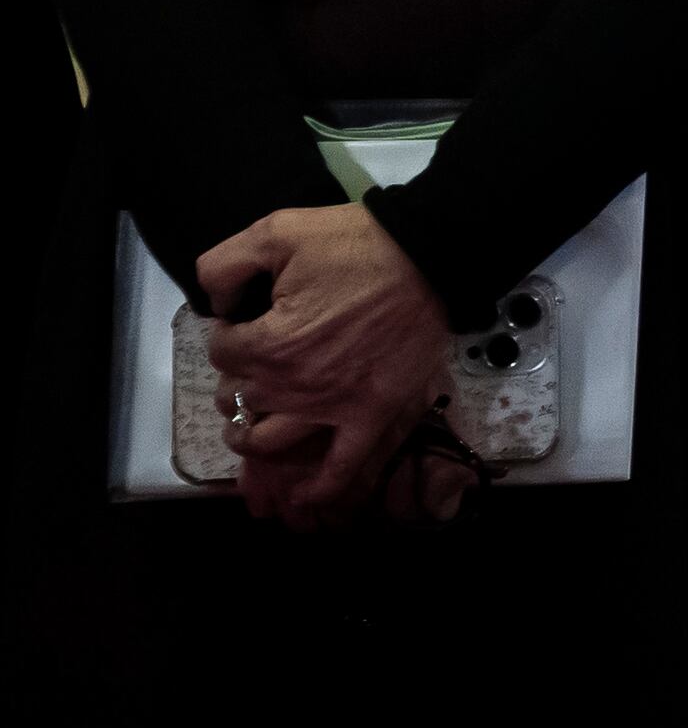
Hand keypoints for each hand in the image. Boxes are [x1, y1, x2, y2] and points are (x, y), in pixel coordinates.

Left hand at [194, 204, 456, 527]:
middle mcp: (294, 386)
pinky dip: (322, 487)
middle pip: (240, 398)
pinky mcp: (373, 415)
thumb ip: (225, 263)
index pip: (222, 353)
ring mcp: (334, 408)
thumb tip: (216, 303)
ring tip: (249, 424)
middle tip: (254, 359)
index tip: (245, 318)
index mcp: (271, 344)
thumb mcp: (280, 230)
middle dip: (239, 378)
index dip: (228, 334)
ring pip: (271, 440)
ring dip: (251, 435)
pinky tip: (304, 496)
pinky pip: (343, 465)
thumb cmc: (358, 244)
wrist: (431, 255)